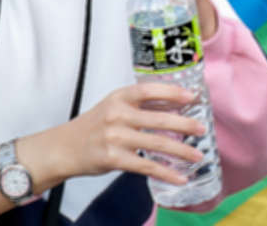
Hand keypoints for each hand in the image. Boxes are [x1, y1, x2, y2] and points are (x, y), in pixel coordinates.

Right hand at [36, 83, 204, 188]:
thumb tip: (176, 103)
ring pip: (156, 143)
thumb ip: (141, 105)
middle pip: (159, 118)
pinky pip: (146, 166)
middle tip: (202, 129)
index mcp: (119, 97)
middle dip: (184, 125)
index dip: (173, 92)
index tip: (193, 97)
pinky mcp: (114, 159)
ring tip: (198, 155)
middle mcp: (118, 114)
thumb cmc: (93, 126)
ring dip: (181, 151)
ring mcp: (116, 137)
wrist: (63, 148)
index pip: (150, 90)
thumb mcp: (114, 106)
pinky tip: (180, 177)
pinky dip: (166, 172)